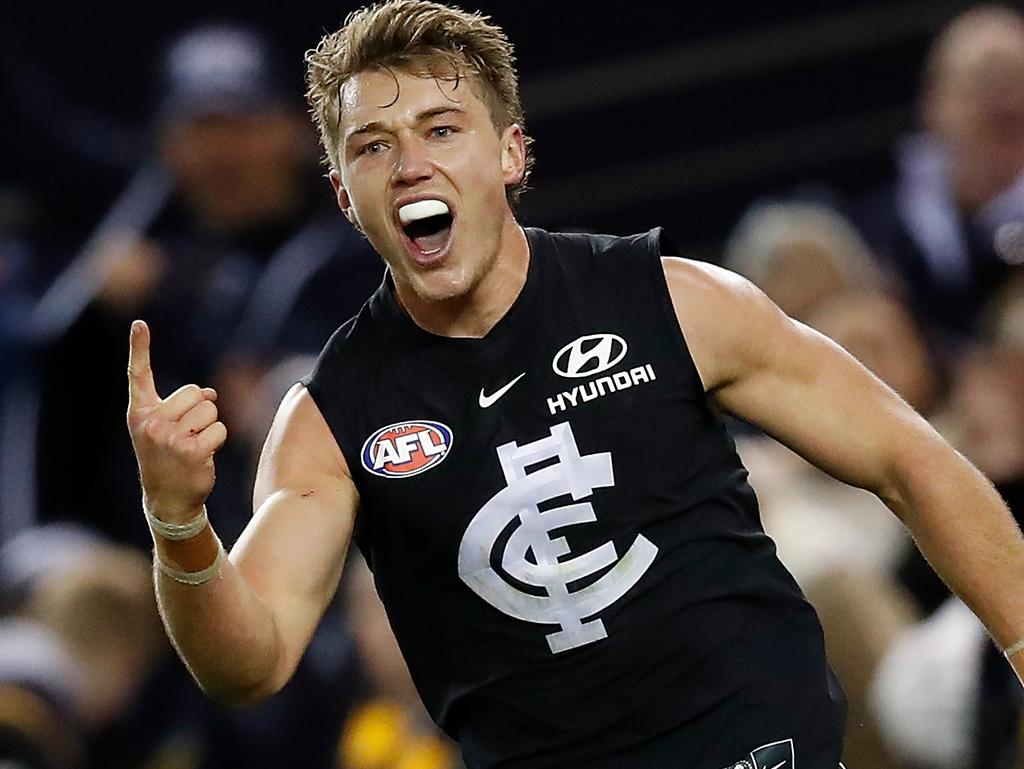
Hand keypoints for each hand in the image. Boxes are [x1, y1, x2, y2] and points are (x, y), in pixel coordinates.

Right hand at [127, 320, 226, 520]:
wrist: (167, 499)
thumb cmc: (167, 459)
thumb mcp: (163, 430)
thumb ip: (181, 406)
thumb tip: (210, 392)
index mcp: (140, 413)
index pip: (138, 375)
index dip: (139, 348)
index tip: (139, 324)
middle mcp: (151, 422)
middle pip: (194, 392)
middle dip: (200, 409)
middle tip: (186, 434)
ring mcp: (170, 436)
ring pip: (210, 410)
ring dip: (209, 427)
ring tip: (193, 446)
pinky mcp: (191, 449)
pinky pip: (220, 429)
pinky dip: (217, 441)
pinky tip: (202, 456)